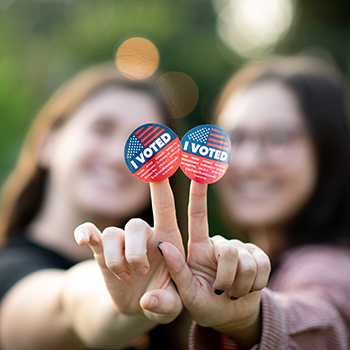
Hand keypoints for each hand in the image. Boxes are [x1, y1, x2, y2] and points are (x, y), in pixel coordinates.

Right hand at [74, 179, 183, 323]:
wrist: (139, 305)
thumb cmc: (164, 298)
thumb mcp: (172, 306)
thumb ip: (166, 304)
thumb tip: (148, 300)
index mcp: (167, 239)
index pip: (165, 205)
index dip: (161, 184)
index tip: (159, 158)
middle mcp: (144, 235)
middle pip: (135, 224)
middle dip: (134, 251)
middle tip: (141, 271)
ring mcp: (122, 242)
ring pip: (112, 234)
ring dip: (115, 258)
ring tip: (123, 277)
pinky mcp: (102, 252)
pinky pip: (91, 234)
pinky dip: (85, 233)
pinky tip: (82, 239)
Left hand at [158, 181, 270, 345]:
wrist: (232, 316)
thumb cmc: (205, 305)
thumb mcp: (187, 293)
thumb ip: (176, 272)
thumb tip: (162, 245)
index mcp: (198, 248)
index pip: (198, 216)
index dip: (198, 193)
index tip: (198, 169)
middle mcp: (219, 243)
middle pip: (228, 251)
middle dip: (226, 278)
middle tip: (220, 291)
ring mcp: (240, 248)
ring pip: (247, 261)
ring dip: (240, 285)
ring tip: (232, 292)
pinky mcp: (259, 255)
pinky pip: (263, 266)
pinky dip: (255, 285)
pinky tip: (248, 289)